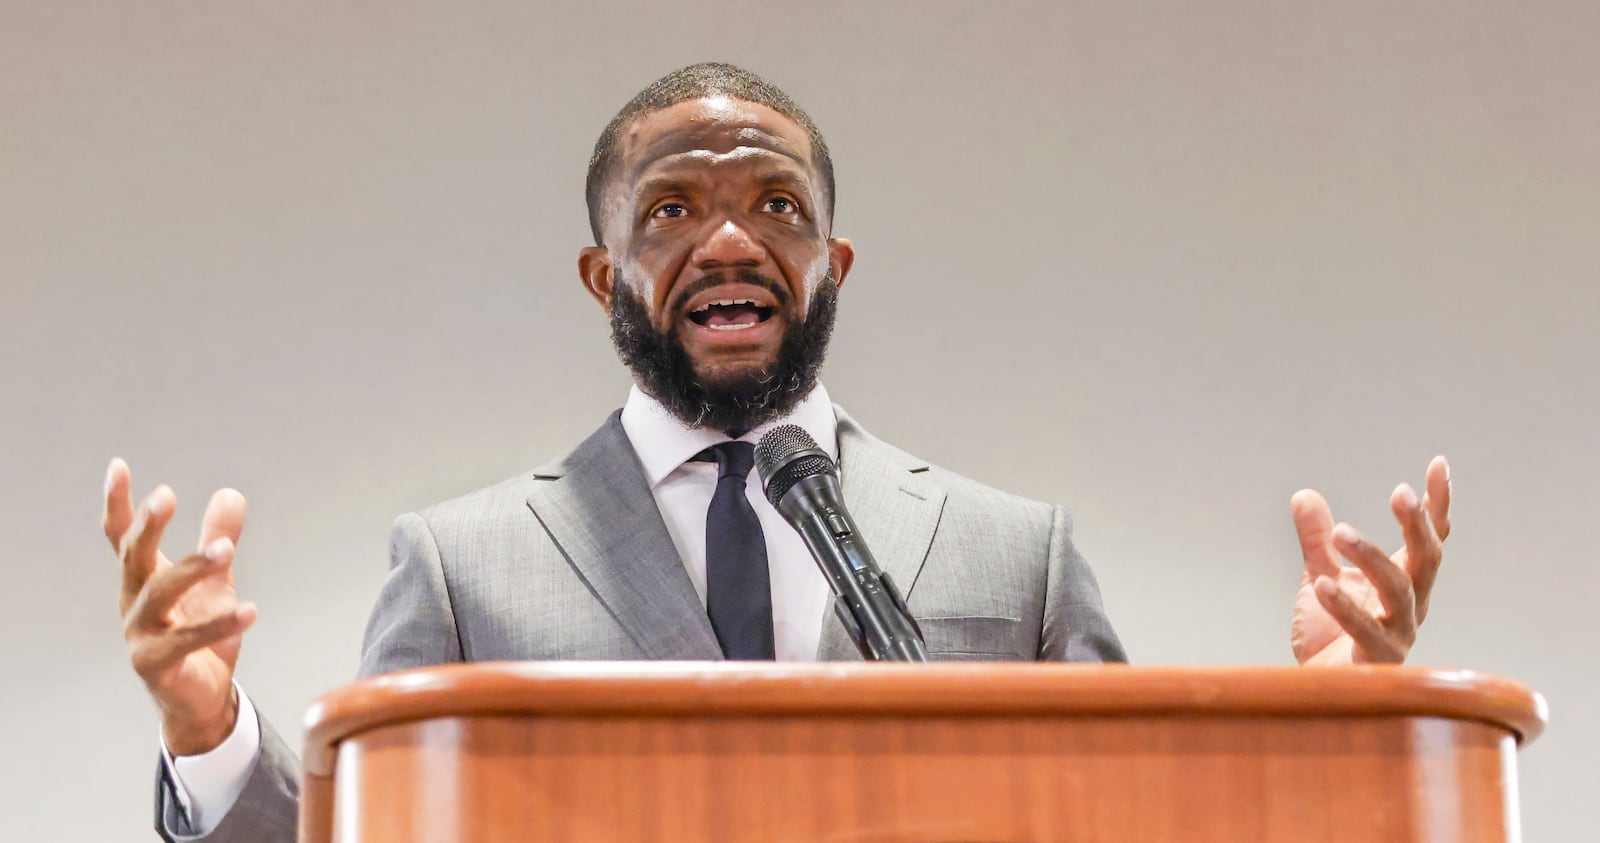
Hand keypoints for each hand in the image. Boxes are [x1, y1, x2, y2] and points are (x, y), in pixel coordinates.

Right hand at [105, 458, 256, 754]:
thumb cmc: (201, 635)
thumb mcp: (214, 582)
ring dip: (193, 568)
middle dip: (147, 526)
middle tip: (166, 496)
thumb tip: (231, 494)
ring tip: (226, 550)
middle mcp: (134, 604)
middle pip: (134, 558)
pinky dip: (219, 625)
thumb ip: (217, 538)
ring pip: (160, 595)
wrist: (201, 699)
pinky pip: (188, 640)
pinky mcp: (157, 666)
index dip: (120, 504)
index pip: (122, 537)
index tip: (118, 466)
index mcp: (143, 580)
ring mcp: (140, 635)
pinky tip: (250, 610)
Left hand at [1289, 457, 1450, 664]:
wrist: (1318, 690)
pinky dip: (1345, 608)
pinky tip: (1320, 585)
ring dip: (1372, 559)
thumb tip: (1304, 495)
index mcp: (1404, 582)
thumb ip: (1318, 541)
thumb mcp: (1321, 575)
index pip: (1430, 539)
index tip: (1437, 464)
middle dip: (1418, 526)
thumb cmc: (1331, 636)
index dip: (1437, 505)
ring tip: (1342, 532)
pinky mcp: (1376, 662)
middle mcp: (1410, 606)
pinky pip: (1366, 632)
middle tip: (1400, 494)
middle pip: (1426, 560)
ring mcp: (1398, 635)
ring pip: (1399, 592)